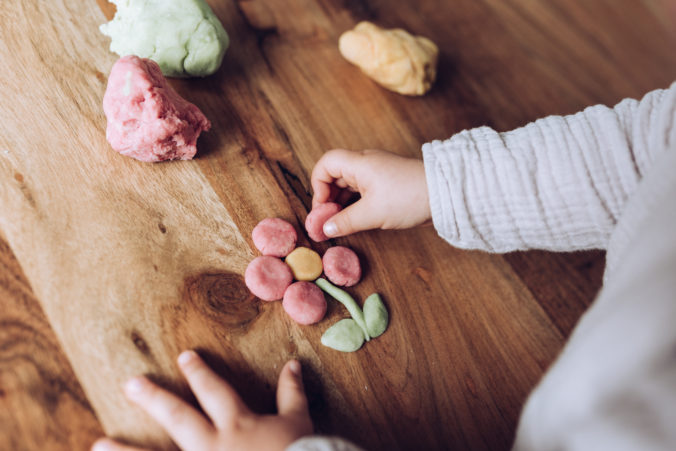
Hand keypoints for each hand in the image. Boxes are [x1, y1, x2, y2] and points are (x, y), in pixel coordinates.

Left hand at [92, 351, 311, 450]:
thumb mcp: (299, 423)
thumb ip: (292, 393)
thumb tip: (293, 363)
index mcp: (238, 424)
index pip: (215, 391)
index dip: (199, 372)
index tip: (183, 356)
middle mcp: (213, 445)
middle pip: (178, 417)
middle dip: (153, 399)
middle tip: (129, 383)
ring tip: (99, 444)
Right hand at [311, 149, 430, 237]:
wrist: (446, 194)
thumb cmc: (409, 198)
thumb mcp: (372, 214)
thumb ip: (345, 222)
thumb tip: (325, 229)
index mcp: (360, 163)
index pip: (326, 163)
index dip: (317, 184)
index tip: (322, 208)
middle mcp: (367, 163)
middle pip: (335, 174)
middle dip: (327, 197)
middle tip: (327, 220)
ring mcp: (378, 172)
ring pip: (349, 184)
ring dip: (341, 202)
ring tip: (340, 223)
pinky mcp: (388, 183)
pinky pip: (362, 190)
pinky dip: (354, 203)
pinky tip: (356, 218)